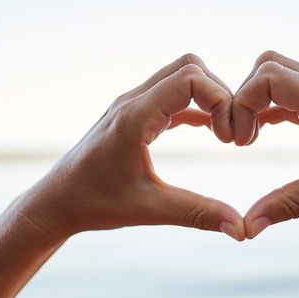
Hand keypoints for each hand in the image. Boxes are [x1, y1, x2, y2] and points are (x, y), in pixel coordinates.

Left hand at [19, 54, 245, 240]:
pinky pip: (172, 95)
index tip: (229, 139)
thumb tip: (241, 230)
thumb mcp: (149, 210)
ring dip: (208, 97)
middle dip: (220, 94)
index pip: (191, 78)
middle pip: (190, 67)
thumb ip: (197, 214)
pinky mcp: (134, 115)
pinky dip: (196, 107)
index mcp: (135, 117)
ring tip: (224, 134)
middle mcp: (132, 102)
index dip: (221, 101)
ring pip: (181, 75)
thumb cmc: (95, 204)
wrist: (57, 202)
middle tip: (231, 134)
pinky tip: (211, 132)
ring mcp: (132, 105)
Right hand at [232, 51, 298, 237]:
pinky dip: (270, 108)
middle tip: (241, 140)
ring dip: (256, 101)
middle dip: (243, 97)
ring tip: (248, 140)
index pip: (269, 76)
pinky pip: (293, 93)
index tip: (241, 143)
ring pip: (280, 74)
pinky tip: (263, 135)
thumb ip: (291, 205)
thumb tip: (247, 228)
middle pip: (269, 65)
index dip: (242, 103)